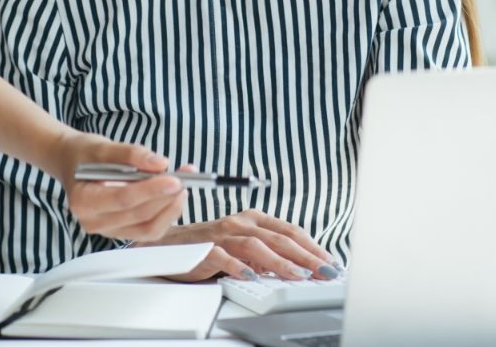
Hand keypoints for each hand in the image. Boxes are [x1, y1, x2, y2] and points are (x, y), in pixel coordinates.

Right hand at [50, 131, 186, 241]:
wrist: (72, 164)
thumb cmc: (84, 155)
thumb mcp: (101, 146)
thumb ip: (130, 153)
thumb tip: (160, 164)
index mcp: (83, 201)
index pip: (122, 200)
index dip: (150, 191)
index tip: (174, 179)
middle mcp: (93, 222)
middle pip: (139, 216)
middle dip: (166, 198)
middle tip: (185, 177)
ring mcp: (108, 230)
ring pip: (148, 228)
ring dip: (170, 208)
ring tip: (184, 183)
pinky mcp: (122, 230)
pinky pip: (149, 229)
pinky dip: (166, 212)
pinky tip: (175, 194)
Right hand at [134, 209, 340, 282]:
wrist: (166, 246)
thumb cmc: (207, 246)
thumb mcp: (242, 246)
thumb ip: (266, 253)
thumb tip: (299, 266)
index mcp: (252, 219)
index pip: (289, 230)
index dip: (311, 246)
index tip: (330, 262)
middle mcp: (239, 223)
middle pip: (278, 237)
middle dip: (306, 256)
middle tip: (325, 271)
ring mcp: (221, 235)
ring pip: (256, 246)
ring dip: (280, 262)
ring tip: (298, 275)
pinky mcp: (203, 249)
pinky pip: (222, 257)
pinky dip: (238, 267)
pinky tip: (252, 277)